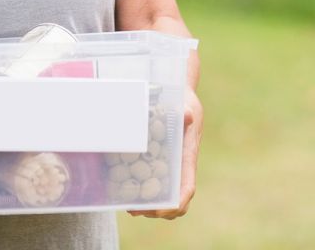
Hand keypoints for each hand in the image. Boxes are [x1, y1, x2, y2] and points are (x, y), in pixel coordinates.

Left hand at [129, 87, 202, 219]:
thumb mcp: (186, 107)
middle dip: (157, 211)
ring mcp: (172, 168)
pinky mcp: (161, 163)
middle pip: (175, 200)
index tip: (163, 210)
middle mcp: (180, 168)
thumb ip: (186, 113)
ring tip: (129, 206)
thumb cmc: (186, 106)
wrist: (185, 102)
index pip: (187, 188)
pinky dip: (143, 192)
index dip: (177, 202)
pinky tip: (127, 191)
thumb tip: (187, 115)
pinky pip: (154, 183)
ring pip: (164, 196)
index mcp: (187, 159)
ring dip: (148, 206)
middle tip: (135, 210)